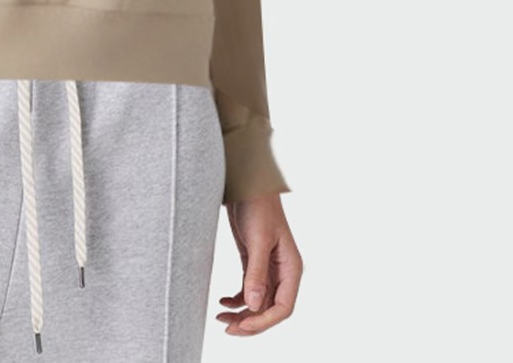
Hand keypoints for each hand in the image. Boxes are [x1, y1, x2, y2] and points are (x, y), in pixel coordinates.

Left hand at [216, 192, 302, 335]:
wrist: (248, 184)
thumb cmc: (259, 207)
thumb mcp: (258, 240)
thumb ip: (256, 272)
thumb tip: (252, 306)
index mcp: (291, 269)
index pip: (283, 308)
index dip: (263, 321)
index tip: (242, 325)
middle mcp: (282, 272)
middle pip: (269, 309)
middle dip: (250, 322)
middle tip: (227, 328)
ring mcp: (267, 268)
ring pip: (257, 301)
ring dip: (241, 313)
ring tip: (221, 318)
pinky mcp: (253, 261)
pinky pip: (248, 289)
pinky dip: (237, 299)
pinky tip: (223, 303)